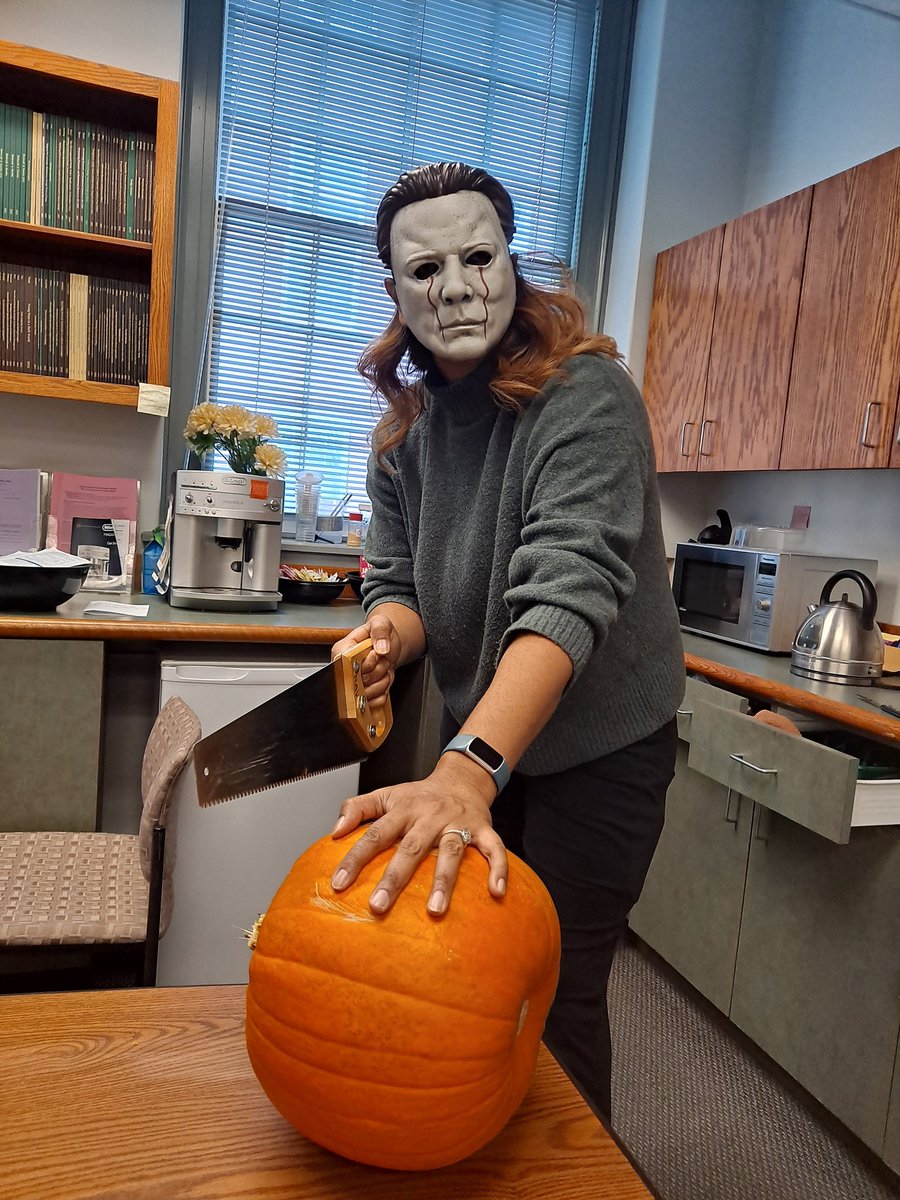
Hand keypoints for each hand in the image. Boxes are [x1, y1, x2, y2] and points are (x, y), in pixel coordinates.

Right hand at [330, 612, 400, 713]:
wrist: (389, 647)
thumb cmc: (380, 635)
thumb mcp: (381, 623)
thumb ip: (380, 630)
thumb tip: (380, 648)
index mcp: (342, 650)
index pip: (347, 664)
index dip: (366, 663)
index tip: (376, 654)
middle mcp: (344, 669)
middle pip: (358, 681)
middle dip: (377, 671)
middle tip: (383, 659)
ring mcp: (351, 684)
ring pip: (366, 694)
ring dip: (382, 682)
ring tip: (384, 669)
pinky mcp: (361, 695)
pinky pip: (371, 703)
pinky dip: (383, 694)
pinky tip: (383, 681)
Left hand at [330, 753, 507, 915]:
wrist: (461, 778)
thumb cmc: (418, 796)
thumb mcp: (386, 794)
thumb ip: (357, 808)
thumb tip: (334, 831)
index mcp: (403, 809)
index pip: (375, 834)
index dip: (355, 858)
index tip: (339, 883)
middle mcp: (430, 816)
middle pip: (410, 848)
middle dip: (394, 878)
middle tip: (377, 906)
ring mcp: (458, 823)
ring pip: (452, 852)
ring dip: (444, 881)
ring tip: (435, 911)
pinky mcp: (484, 829)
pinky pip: (494, 849)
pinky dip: (498, 869)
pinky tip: (495, 892)